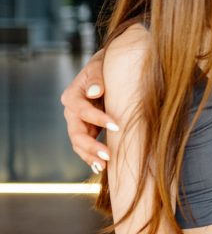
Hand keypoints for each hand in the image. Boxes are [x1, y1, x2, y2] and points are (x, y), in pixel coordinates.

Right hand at [60, 50, 118, 172]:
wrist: (108, 68)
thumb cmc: (105, 65)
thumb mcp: (100, 65)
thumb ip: (97, 77)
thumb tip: (93, 92)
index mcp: (72, 95)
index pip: (82, 111)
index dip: (98, 119)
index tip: (117, 126)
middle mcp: (71, 111)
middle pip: (76, 133)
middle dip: (91, 146)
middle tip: (108, 156)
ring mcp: (77, 122)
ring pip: (79, 144)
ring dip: (90, 156)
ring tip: (104, 167)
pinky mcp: (87, 129)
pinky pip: (86, 146)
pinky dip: (92, 157)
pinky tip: (104, 168)